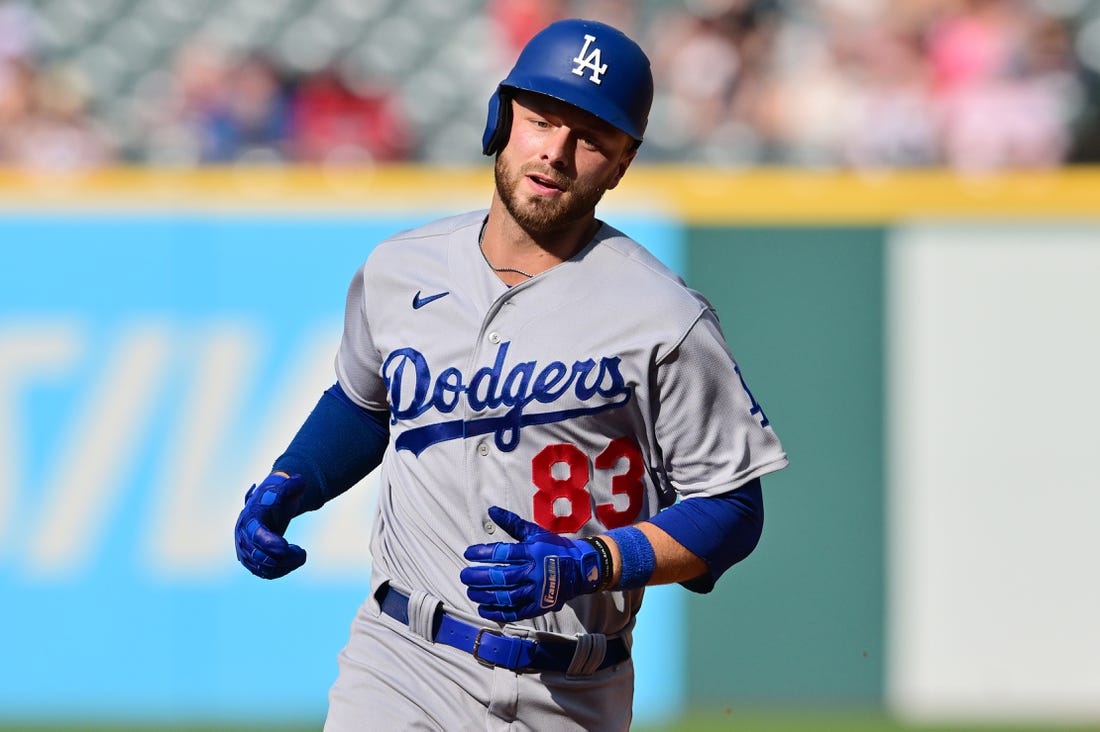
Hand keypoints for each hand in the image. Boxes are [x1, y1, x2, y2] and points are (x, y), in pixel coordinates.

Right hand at [234, 473, 307, 578]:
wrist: (269, 505)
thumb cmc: (277, 496)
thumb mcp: (284, 488)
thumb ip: (291, 485)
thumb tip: (300, 481)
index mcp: (249, 519)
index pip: (256, 535)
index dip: (270, 543)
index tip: (286, 547)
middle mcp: (243, 537)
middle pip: (260, 556)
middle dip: (283, 558)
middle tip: (302, 553)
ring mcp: (245, 551)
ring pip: (262, 567)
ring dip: (284, 565)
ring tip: (300, 555)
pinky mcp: (251, 561)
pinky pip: (264, 573)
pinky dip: (281, 571)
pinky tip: (293, 562)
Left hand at [460, 506, 603, 621]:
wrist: (581, 568)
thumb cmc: (554, 548)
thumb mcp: (534, 532)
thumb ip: (512, 522)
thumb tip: (492, 510)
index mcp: (532, 552)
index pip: (503, 553)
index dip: (482, 553)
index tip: (468, 553)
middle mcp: (534, 572)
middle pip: (502, 577)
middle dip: (479, 577)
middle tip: (464, 575)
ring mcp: (537, 591)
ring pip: (506, 596)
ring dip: (485, 595)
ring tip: (471, 591)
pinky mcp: (539, 606)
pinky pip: (516, 612)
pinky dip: (498, 612)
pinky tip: (484, 608)